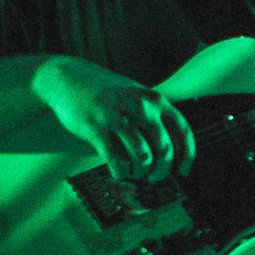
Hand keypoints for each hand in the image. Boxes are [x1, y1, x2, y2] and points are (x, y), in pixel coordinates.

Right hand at [35, 55, 194, 180]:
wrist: (67, 78)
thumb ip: (156, 116)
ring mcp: (118, 118)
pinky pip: (117, 160)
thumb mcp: (137, 95)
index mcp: (155, 100)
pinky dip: (121, 172)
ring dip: (141, 172)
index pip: (182, 131)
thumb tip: (171, 151)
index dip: (187, 155)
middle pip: (164, 149)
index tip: (184, 170)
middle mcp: (140, 108)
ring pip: (143, 157)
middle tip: (155, 177)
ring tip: (135, 173)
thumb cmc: (107, 92)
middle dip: (162, 170)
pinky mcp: (96, 129)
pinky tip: (119, 172)